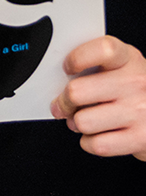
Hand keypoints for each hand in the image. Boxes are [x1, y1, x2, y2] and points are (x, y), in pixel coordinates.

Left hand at [50, 35, 145, 159]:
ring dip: (76, 124)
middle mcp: (136, 82)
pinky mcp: (141, 139)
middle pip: (78, 92)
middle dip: (63, 102)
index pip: (102, 50)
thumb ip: (94, 64)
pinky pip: (97, 144)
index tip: (68, 68)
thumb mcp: (122, 66)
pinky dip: (89, 142)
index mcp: (128, 58)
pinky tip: (96, 134)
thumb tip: (57, 78)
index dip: (78, 58)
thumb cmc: (135, 89)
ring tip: (82, 120)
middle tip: (63, 105)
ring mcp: (140, 111)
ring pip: (83, 121)